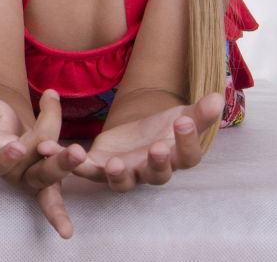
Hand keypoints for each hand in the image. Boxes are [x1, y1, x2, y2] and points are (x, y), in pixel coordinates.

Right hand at [0, 90, 84, 238]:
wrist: (2, 125)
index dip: (7, 156)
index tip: (17, 147)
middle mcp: (13, 176)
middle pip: (37, 174)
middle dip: (57, 164)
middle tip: (76, 152)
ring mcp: (33, 180)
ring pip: (53, 178)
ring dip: (69, 166)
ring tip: (83, 152)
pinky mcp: (49, 178)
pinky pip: (59, 189)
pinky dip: (68, 195)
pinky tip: (70, 224)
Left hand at [73, 92, 223, 190]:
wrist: (138, 134)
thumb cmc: (165, 129)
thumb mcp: (182, 116)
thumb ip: (200, 111)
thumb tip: (220, 95)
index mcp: (175, 158)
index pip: (188, 156)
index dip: (187, 141)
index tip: (184, 120)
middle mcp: (151, 171)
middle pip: (158, 174)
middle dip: (158, 162)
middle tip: (158, 148)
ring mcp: (125, 172)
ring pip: (122, 182)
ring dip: (117, 174)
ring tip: (113, 163)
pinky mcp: (99, 168)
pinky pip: (85, 170)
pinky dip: (71, 162)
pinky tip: (56, 149)